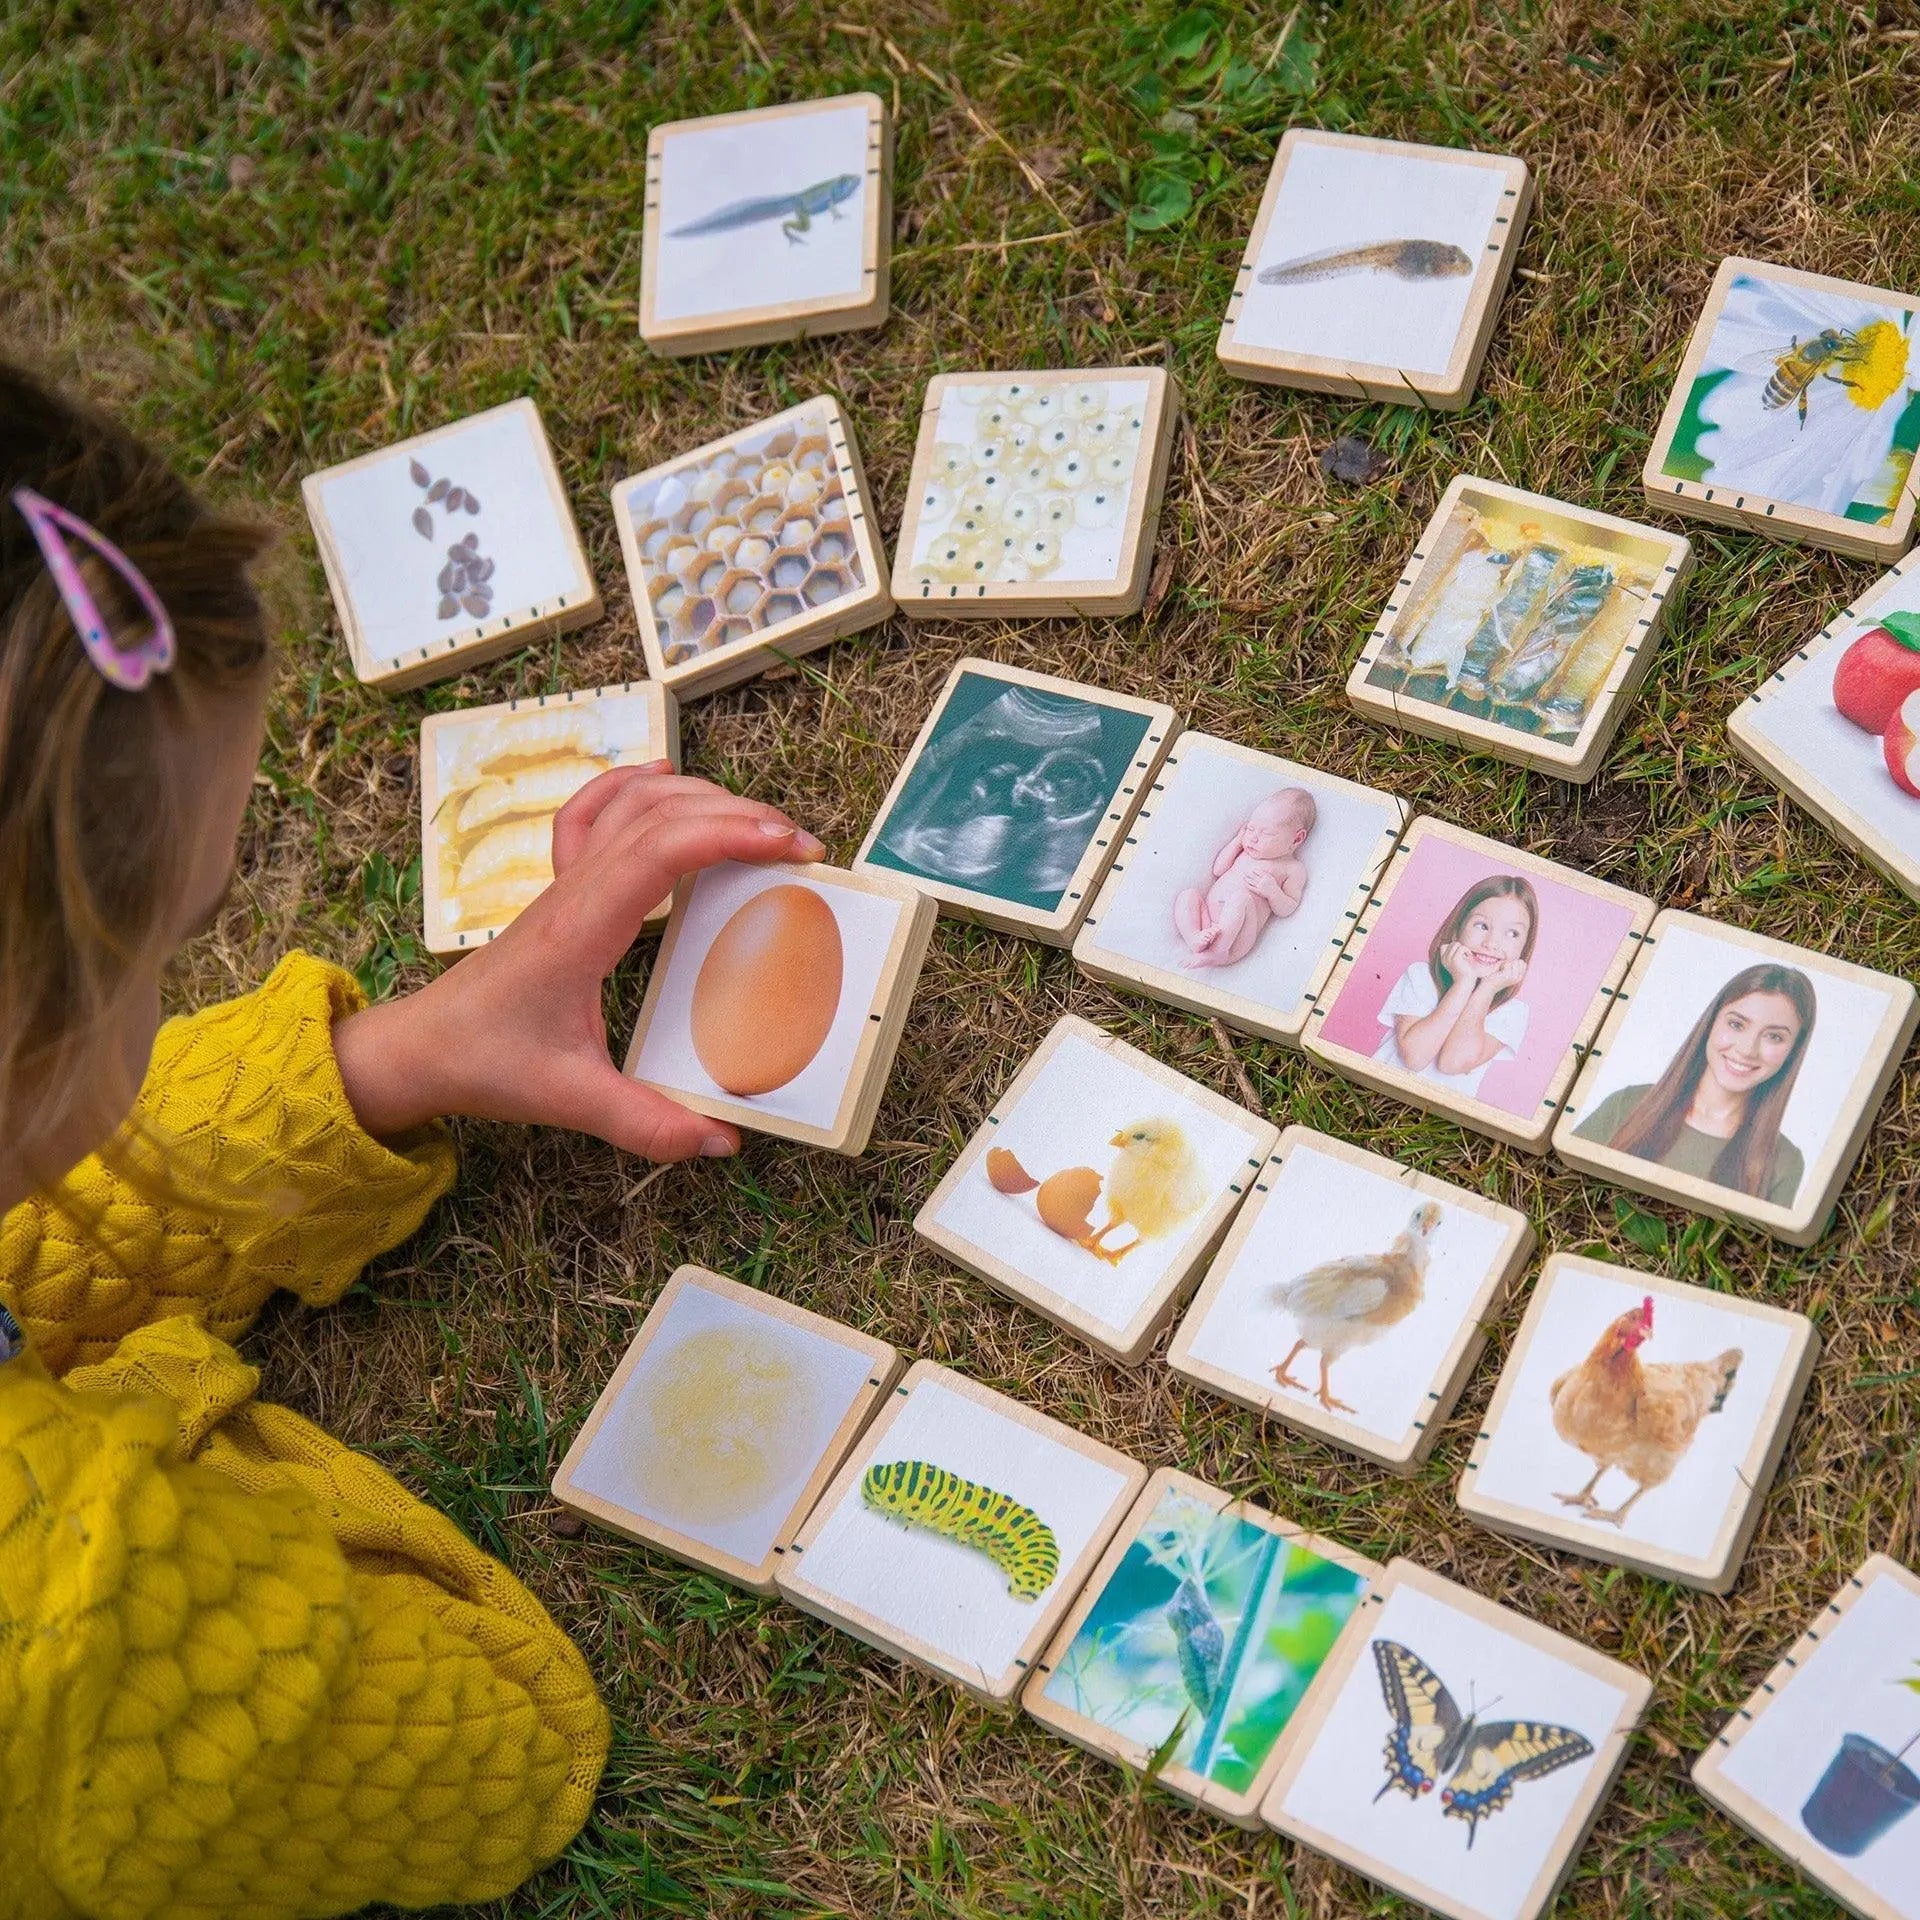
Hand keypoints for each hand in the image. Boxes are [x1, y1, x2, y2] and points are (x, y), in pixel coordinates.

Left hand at [332, 762, 825, 1160]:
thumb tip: (720, 1140)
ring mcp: (566, 884)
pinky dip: (635, 786)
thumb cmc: (487, 1062)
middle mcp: (575, 893)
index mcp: (580, 930)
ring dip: (701, 798)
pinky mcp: (564, 890)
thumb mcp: (568, 1098)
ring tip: (760, 823)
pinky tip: (666, 778)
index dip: (730, 835)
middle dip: (740, 815)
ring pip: (633, 803)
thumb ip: (644, 1122)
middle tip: (800, 847)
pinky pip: (595, 813)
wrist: (423, 1046)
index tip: (788, 848)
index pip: (660, 850)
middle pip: (660, 815)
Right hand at [1438, 940, 1479, 982]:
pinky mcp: (1455, 959)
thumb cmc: (1464, 974)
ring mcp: (1449, 958)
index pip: (1444, 946)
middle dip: (1459, 947)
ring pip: (1456, 944)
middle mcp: (1444, 958)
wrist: (1464, 983)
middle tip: (1465, 955)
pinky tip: (1469, 956)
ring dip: (1463, 948)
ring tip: (1467, 956)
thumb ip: (1456, 954)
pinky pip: (1461, 947)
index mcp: (1443, 960)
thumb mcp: (1458, 963)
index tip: (1460, 954)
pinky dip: (1466, 950)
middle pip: (1451, 944)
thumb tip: (1457, 943)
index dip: (1452, 947)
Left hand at [1487, 956, 1527, 993]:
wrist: (1488, 987)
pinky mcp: (1508, 976)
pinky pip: (1508, 963)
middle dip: (1511, 962)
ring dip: (1506, 963)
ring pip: (1515, 961)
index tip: (1507, 968)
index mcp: (1519, 977)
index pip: (1523, 963)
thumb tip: (1518, 959)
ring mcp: (1514, 977)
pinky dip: (1502, 964)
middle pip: (1520, 961)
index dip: (1515, 962)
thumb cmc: (1495, 978)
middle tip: (1503, 969)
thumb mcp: (1507, 971)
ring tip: (1501, 971)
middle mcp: (1519, 978)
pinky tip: (1499, 971)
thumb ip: (1512, 965)